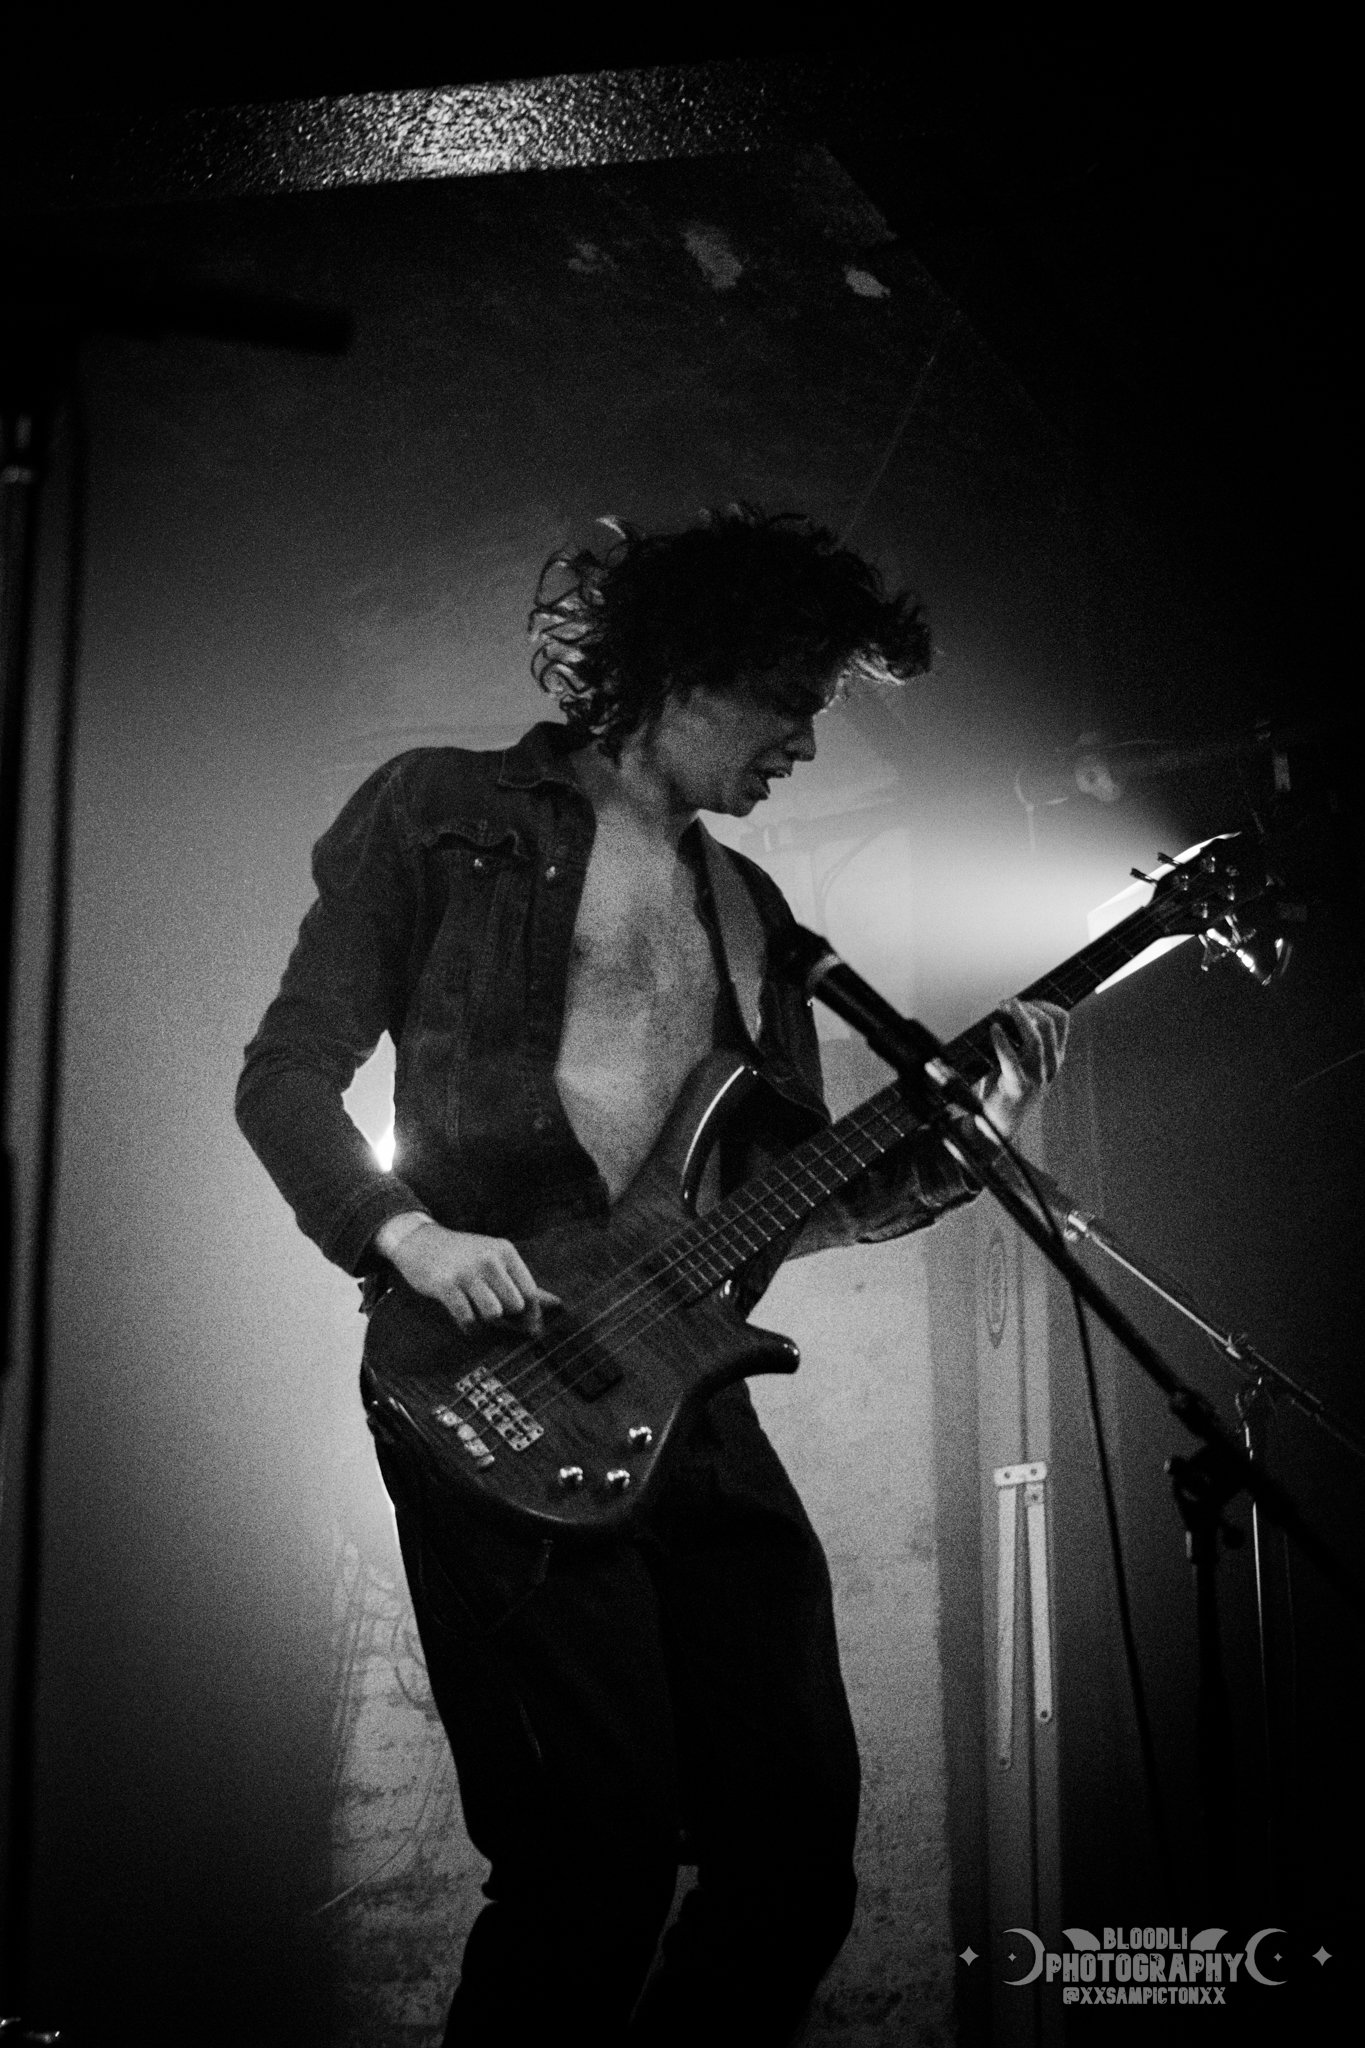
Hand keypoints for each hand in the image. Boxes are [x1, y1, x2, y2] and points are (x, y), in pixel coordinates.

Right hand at [383, 1221, 560, 1334]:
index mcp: (505, 1251)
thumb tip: (558, 1304)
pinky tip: (466, 1321)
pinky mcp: (446, 1286)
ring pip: (493, 1314)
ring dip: (487, 1323)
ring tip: (478, 1315)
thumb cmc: (462, 1255)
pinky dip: (469, 1327)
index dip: (532, 1315)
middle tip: (497, 1319)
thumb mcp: (494, 1259)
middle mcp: (489, 1260)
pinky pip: (468, 1319)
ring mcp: (467, 1273)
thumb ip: (522, 1282)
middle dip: (508, 1319)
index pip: (531, 1292)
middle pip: (514, 1306)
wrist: (418, 1241)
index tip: (527, 1326)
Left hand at [975, 998, 1068, 1141]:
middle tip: (1007, 1003)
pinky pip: (1012, 1060)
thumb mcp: (1023, 1061)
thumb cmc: (1006, 1089)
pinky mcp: (1019, 1087)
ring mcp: (1037, 1077)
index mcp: (1055, 1057)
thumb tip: (1009, 1008)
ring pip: (1036, 1038)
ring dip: (1019, 1017)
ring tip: (1003, 1007)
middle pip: (1049, 1024)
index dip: (1042, 1002)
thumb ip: (1021, 1039)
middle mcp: (1051, 1066)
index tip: (1022, 999)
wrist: (997, 1125)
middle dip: (1028, 1006)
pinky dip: (1002, 1041)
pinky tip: (993, 1029)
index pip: (1062, 1019)